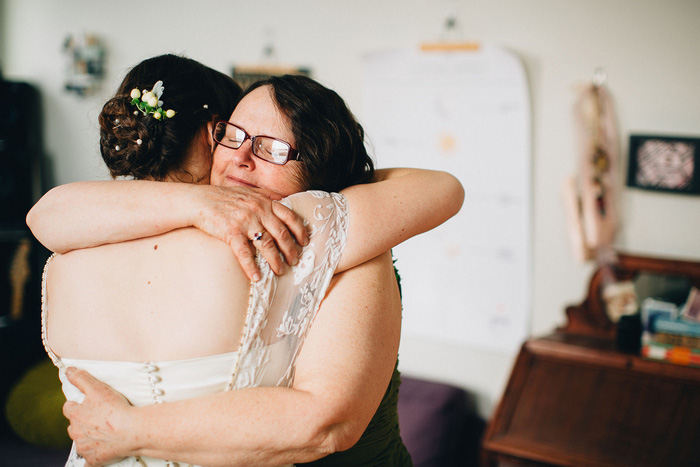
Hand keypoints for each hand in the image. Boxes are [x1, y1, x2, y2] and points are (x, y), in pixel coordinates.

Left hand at [63, 367, 134, 465]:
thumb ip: (81, 379)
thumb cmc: (116, 409)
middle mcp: (77, 433)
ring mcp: (85, 448)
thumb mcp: (97, 388)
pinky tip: (100, 451)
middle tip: (98, 417)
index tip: (84, 404)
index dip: (76, 405)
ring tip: (103, 431)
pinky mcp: (94, 460)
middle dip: (82, 422)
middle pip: (74, 426)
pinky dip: (92, 456)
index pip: (68, 408)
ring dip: (88, 437)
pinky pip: (88, 460)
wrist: (132, 431)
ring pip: (81, 442)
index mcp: (76, 415)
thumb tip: (67, 371)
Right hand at [193, 185, 308, 279]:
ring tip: (281, 271)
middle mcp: (258, 210)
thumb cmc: (224, 197)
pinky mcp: (231, 232)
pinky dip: (251, 267)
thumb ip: (265, 198)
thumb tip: (280, 202)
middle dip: (291, 249)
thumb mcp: (248, 193)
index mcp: (264, 202)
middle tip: (295, 261)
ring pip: (267, 244)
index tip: (305, 241)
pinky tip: (256, 277)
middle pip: (281, 233)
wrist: (199, 200)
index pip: (289, 216)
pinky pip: (245, 253)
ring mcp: (245, 221)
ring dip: (276, 260)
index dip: (299, 230)